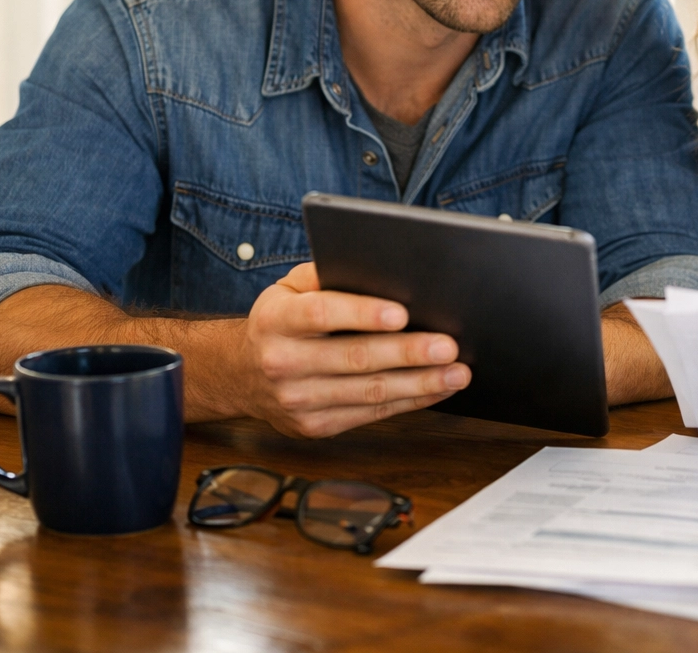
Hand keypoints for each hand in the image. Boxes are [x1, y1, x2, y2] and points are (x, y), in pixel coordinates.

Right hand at [235, 263, 470, 437]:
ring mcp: (298, 401)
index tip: (401, 313)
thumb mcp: (288, 288)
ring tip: (457, 372)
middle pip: (354, 358)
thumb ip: (326, 275)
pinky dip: (410, 402)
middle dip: (407, 353)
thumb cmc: (279, 322)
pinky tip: (436, 389)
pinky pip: (372, 414)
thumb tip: (380, 270)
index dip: (362, 314)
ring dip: (419, 383)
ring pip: (369, 393)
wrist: (240, 374)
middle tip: (448, 345)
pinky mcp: (316, 427)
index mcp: (276, 320)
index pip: (321, 315)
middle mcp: (283, 363)